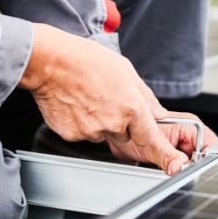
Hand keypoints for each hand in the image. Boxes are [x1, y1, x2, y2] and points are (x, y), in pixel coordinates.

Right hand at [19, 23, 166, 147]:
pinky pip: (83, 135)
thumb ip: (144, 95)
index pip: (151, 138)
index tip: (168, 158)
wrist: (49, 62)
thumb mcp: (124, 69)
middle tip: (106, 100)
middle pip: (125, 135)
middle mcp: (113, 122)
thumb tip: (157, 112)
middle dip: (120, 123)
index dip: (159, 147)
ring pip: (103, 135)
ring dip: (99, 122)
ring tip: (87, 98)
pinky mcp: (73, 136)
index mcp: (131, 106)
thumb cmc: (84, 60)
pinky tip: (75, 104)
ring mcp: (92, 131)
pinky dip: (80, 124)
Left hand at [108, 112, 217, 174]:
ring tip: (163, 167)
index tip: (196, 170)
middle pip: (202, 159)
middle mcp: (188, 137)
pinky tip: (161, 170)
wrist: (119, 136)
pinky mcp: (174, 159)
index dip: (207, 159)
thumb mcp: (151, 145)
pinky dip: (172, 175)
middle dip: (191, 169)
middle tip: (175, 170)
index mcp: (190, 127)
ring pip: (191, 168)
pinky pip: (180, 171)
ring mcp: (181, 149)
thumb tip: (180, 167)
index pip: (211, 145)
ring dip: (180, 172)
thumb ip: (167, 156)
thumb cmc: (132, 130)